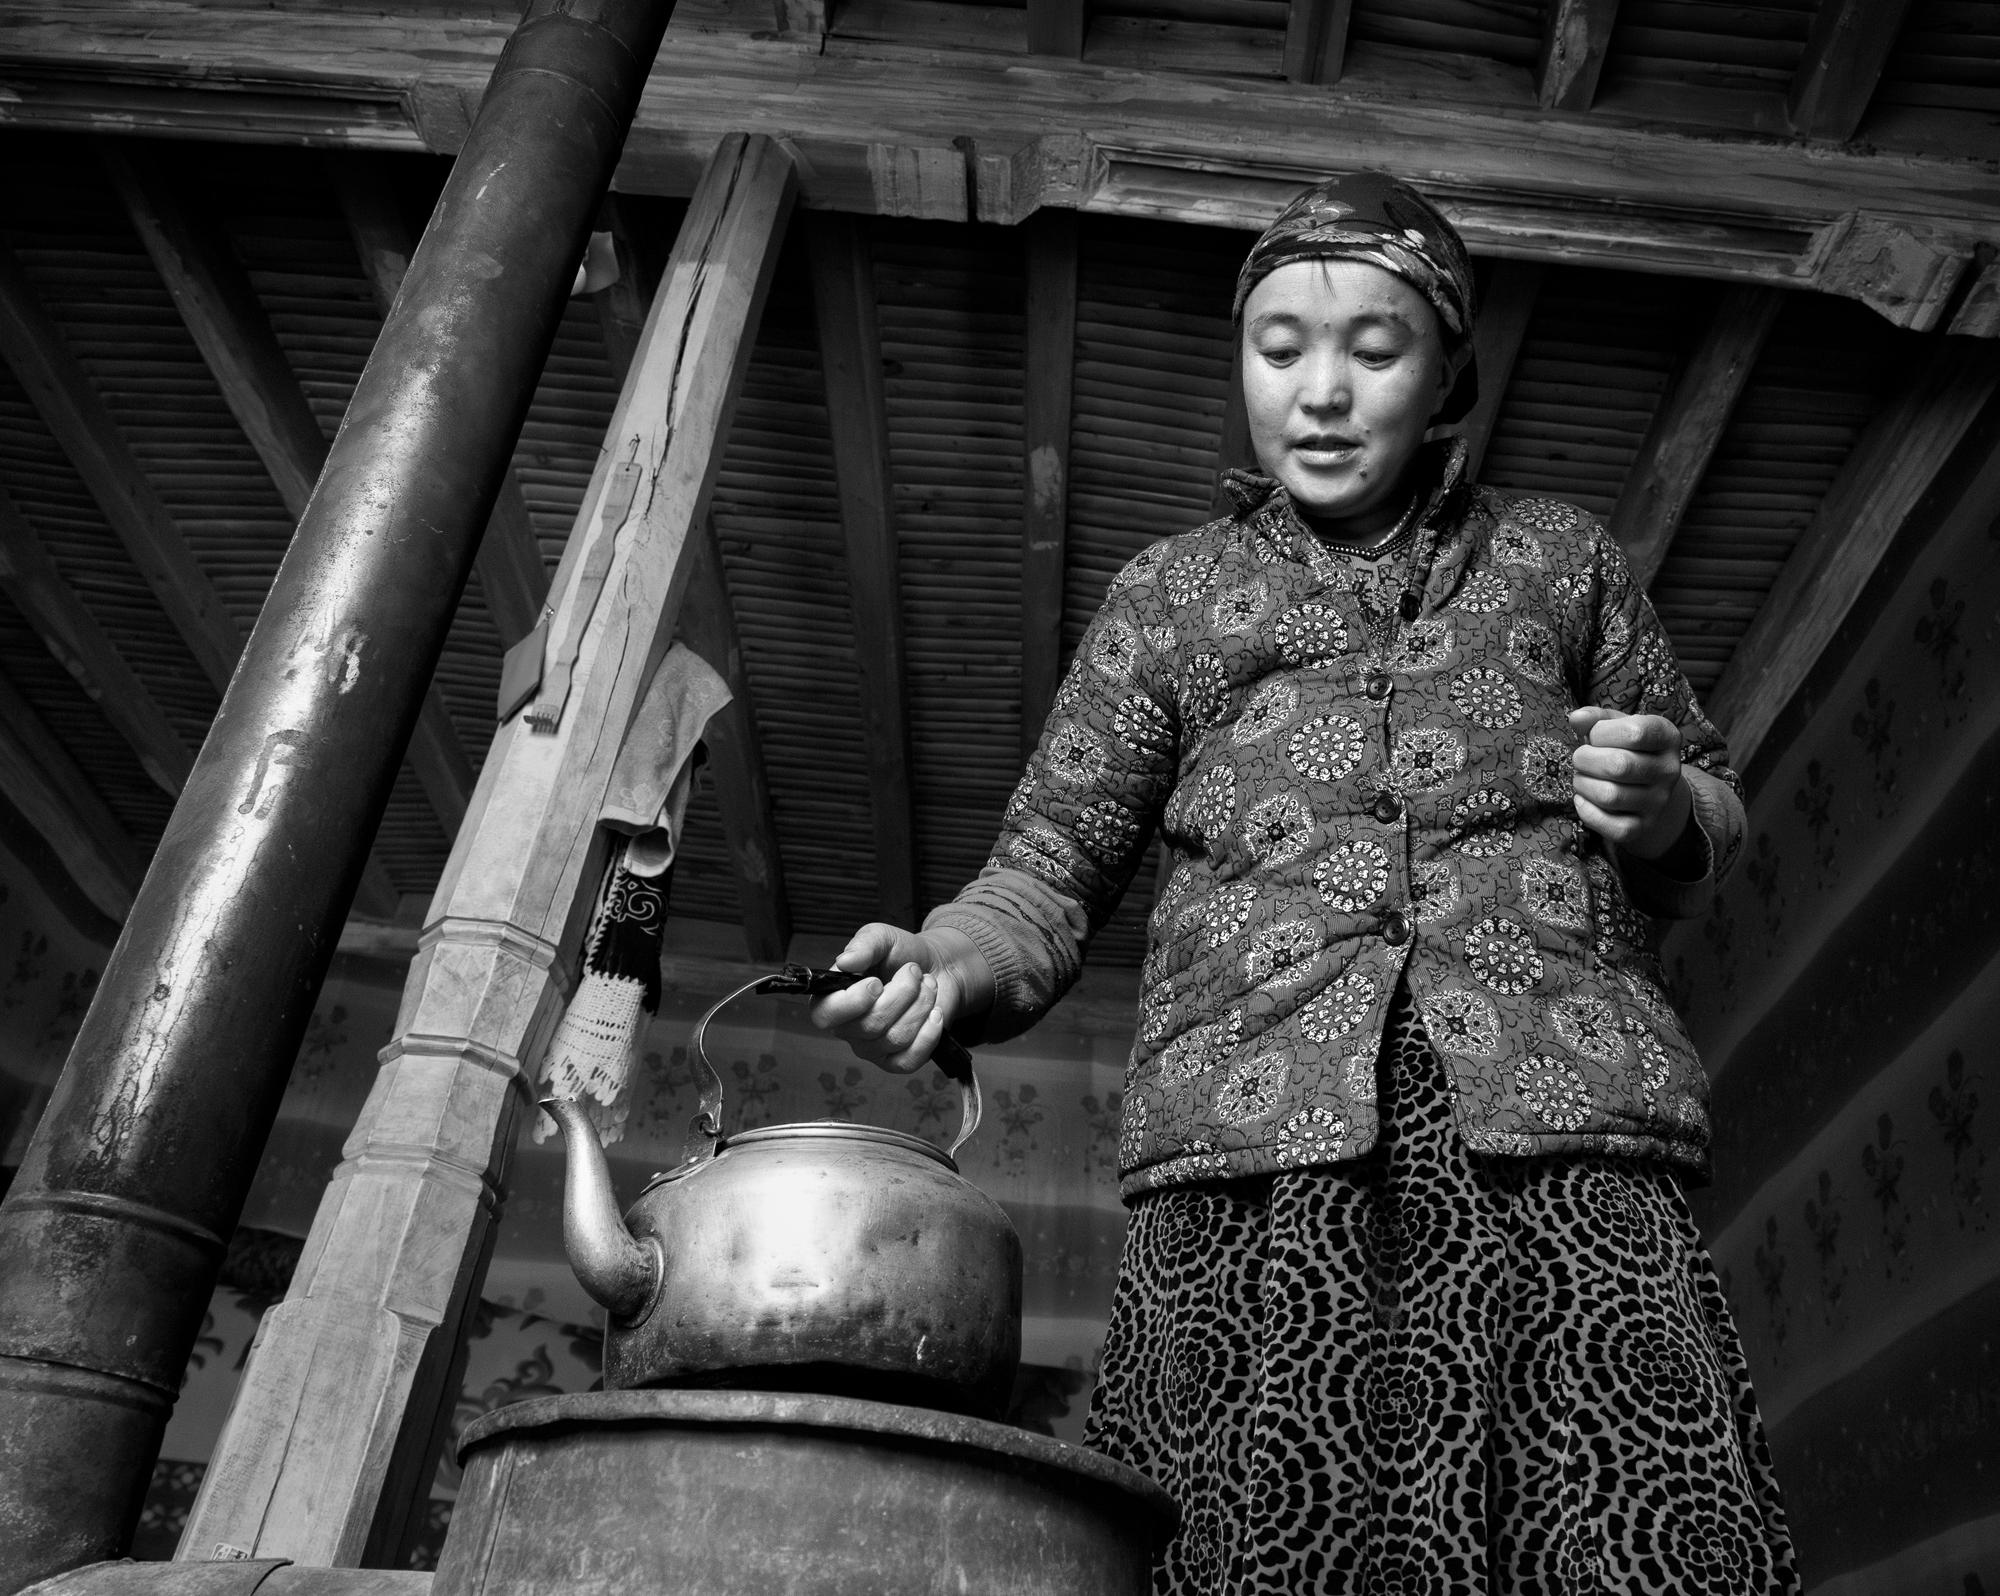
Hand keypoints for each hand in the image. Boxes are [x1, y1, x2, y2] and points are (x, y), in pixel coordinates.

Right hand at [807, 923, 986, 1073]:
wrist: (938, 968)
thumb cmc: (903, 955)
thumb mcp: (882, 938)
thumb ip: (863, 944)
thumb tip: (844, 961)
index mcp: (834, 998)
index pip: (825, 1015)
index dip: (852, 1002)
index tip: (876, 982)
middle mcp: (849, 1028)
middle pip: (870, 1025)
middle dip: (902, 993)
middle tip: (913, 972)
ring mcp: (873, 1049)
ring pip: (895, 1038)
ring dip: (920, 1005)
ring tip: (927, 986)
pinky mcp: (898, 1061)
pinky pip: (910, 1059)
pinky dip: (929, 1033)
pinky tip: (934, 1012)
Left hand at [1568, 706, 1691, 859]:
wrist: (1648, 788)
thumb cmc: (1625, 748)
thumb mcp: (1616, 725)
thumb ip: (1596, 718)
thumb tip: (1577, 718)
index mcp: (1667, 737)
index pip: (1634, 731)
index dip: (1602, 732)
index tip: (1594, 736)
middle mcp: (1670, 770)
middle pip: (1619, 766)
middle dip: (1585, 759)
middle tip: (1580, 758)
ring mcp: (1659, 801)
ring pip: (1610, 796)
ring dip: (1583, 785)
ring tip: (1582, 778)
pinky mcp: (1644, 827)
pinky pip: (1611, 826)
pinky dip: (1587, 811)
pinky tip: (1583, 799)